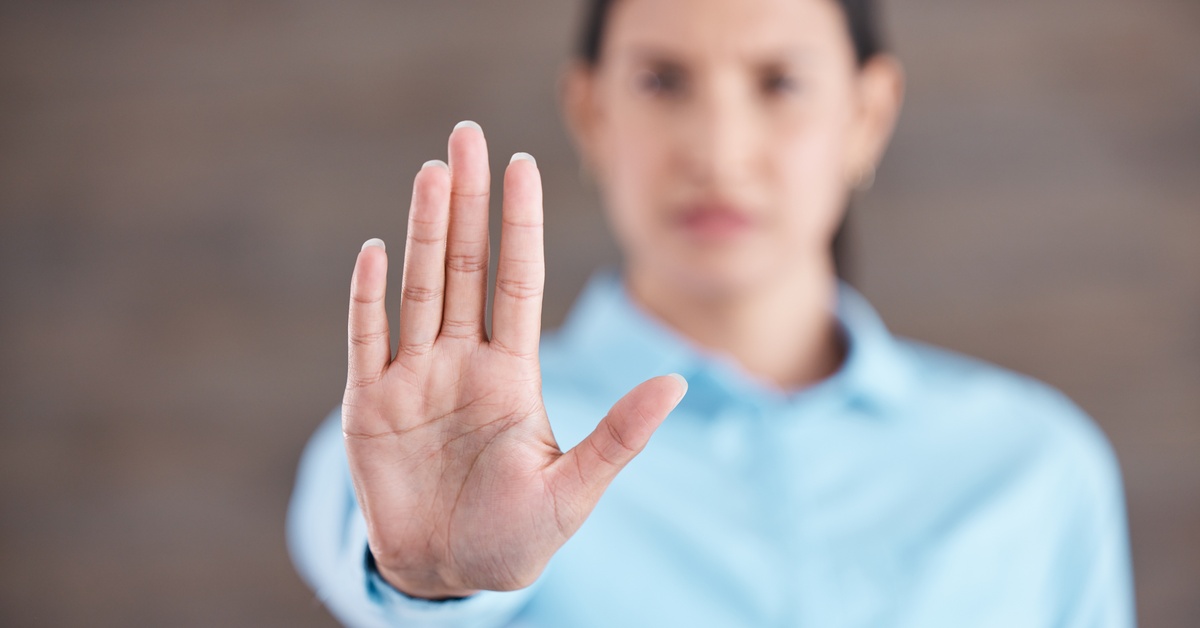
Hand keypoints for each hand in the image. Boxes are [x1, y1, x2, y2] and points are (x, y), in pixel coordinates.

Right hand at [341, 122, 686, 598]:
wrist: (447, 576)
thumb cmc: (516, 538)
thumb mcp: (575, 491)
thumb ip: (620, 436)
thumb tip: (678, 384)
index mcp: (513, 373)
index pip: (519, 281)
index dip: (520, 224)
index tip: (524, 166)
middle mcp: (464, 362)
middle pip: (465, 266)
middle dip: (467, 202)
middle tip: (468, 136)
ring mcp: (414, 378)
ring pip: (419, 287)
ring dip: (423, 230)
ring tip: (432, 172)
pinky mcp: (369, 405)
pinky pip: (366, 339)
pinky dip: (368, 298)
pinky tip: (376, 251)